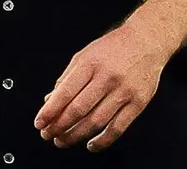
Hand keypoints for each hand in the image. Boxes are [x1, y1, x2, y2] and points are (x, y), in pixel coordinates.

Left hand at [33, 21, 171, 152]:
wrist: (146, 41)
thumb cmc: (113, 48)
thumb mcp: (84, 56)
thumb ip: (67, 78)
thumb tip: (50, 100)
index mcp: (90, 64)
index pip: (65, 93)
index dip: (50, 111)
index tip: (39, 122)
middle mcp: (107, 78)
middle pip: (79, 109)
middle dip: (59, 126)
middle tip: (48, 135)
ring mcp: (124, 92)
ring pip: (96, 121)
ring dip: (76, 135)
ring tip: (63, 140)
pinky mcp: (138, 103)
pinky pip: (118, 127)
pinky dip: (103, 140)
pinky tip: (90, 145)